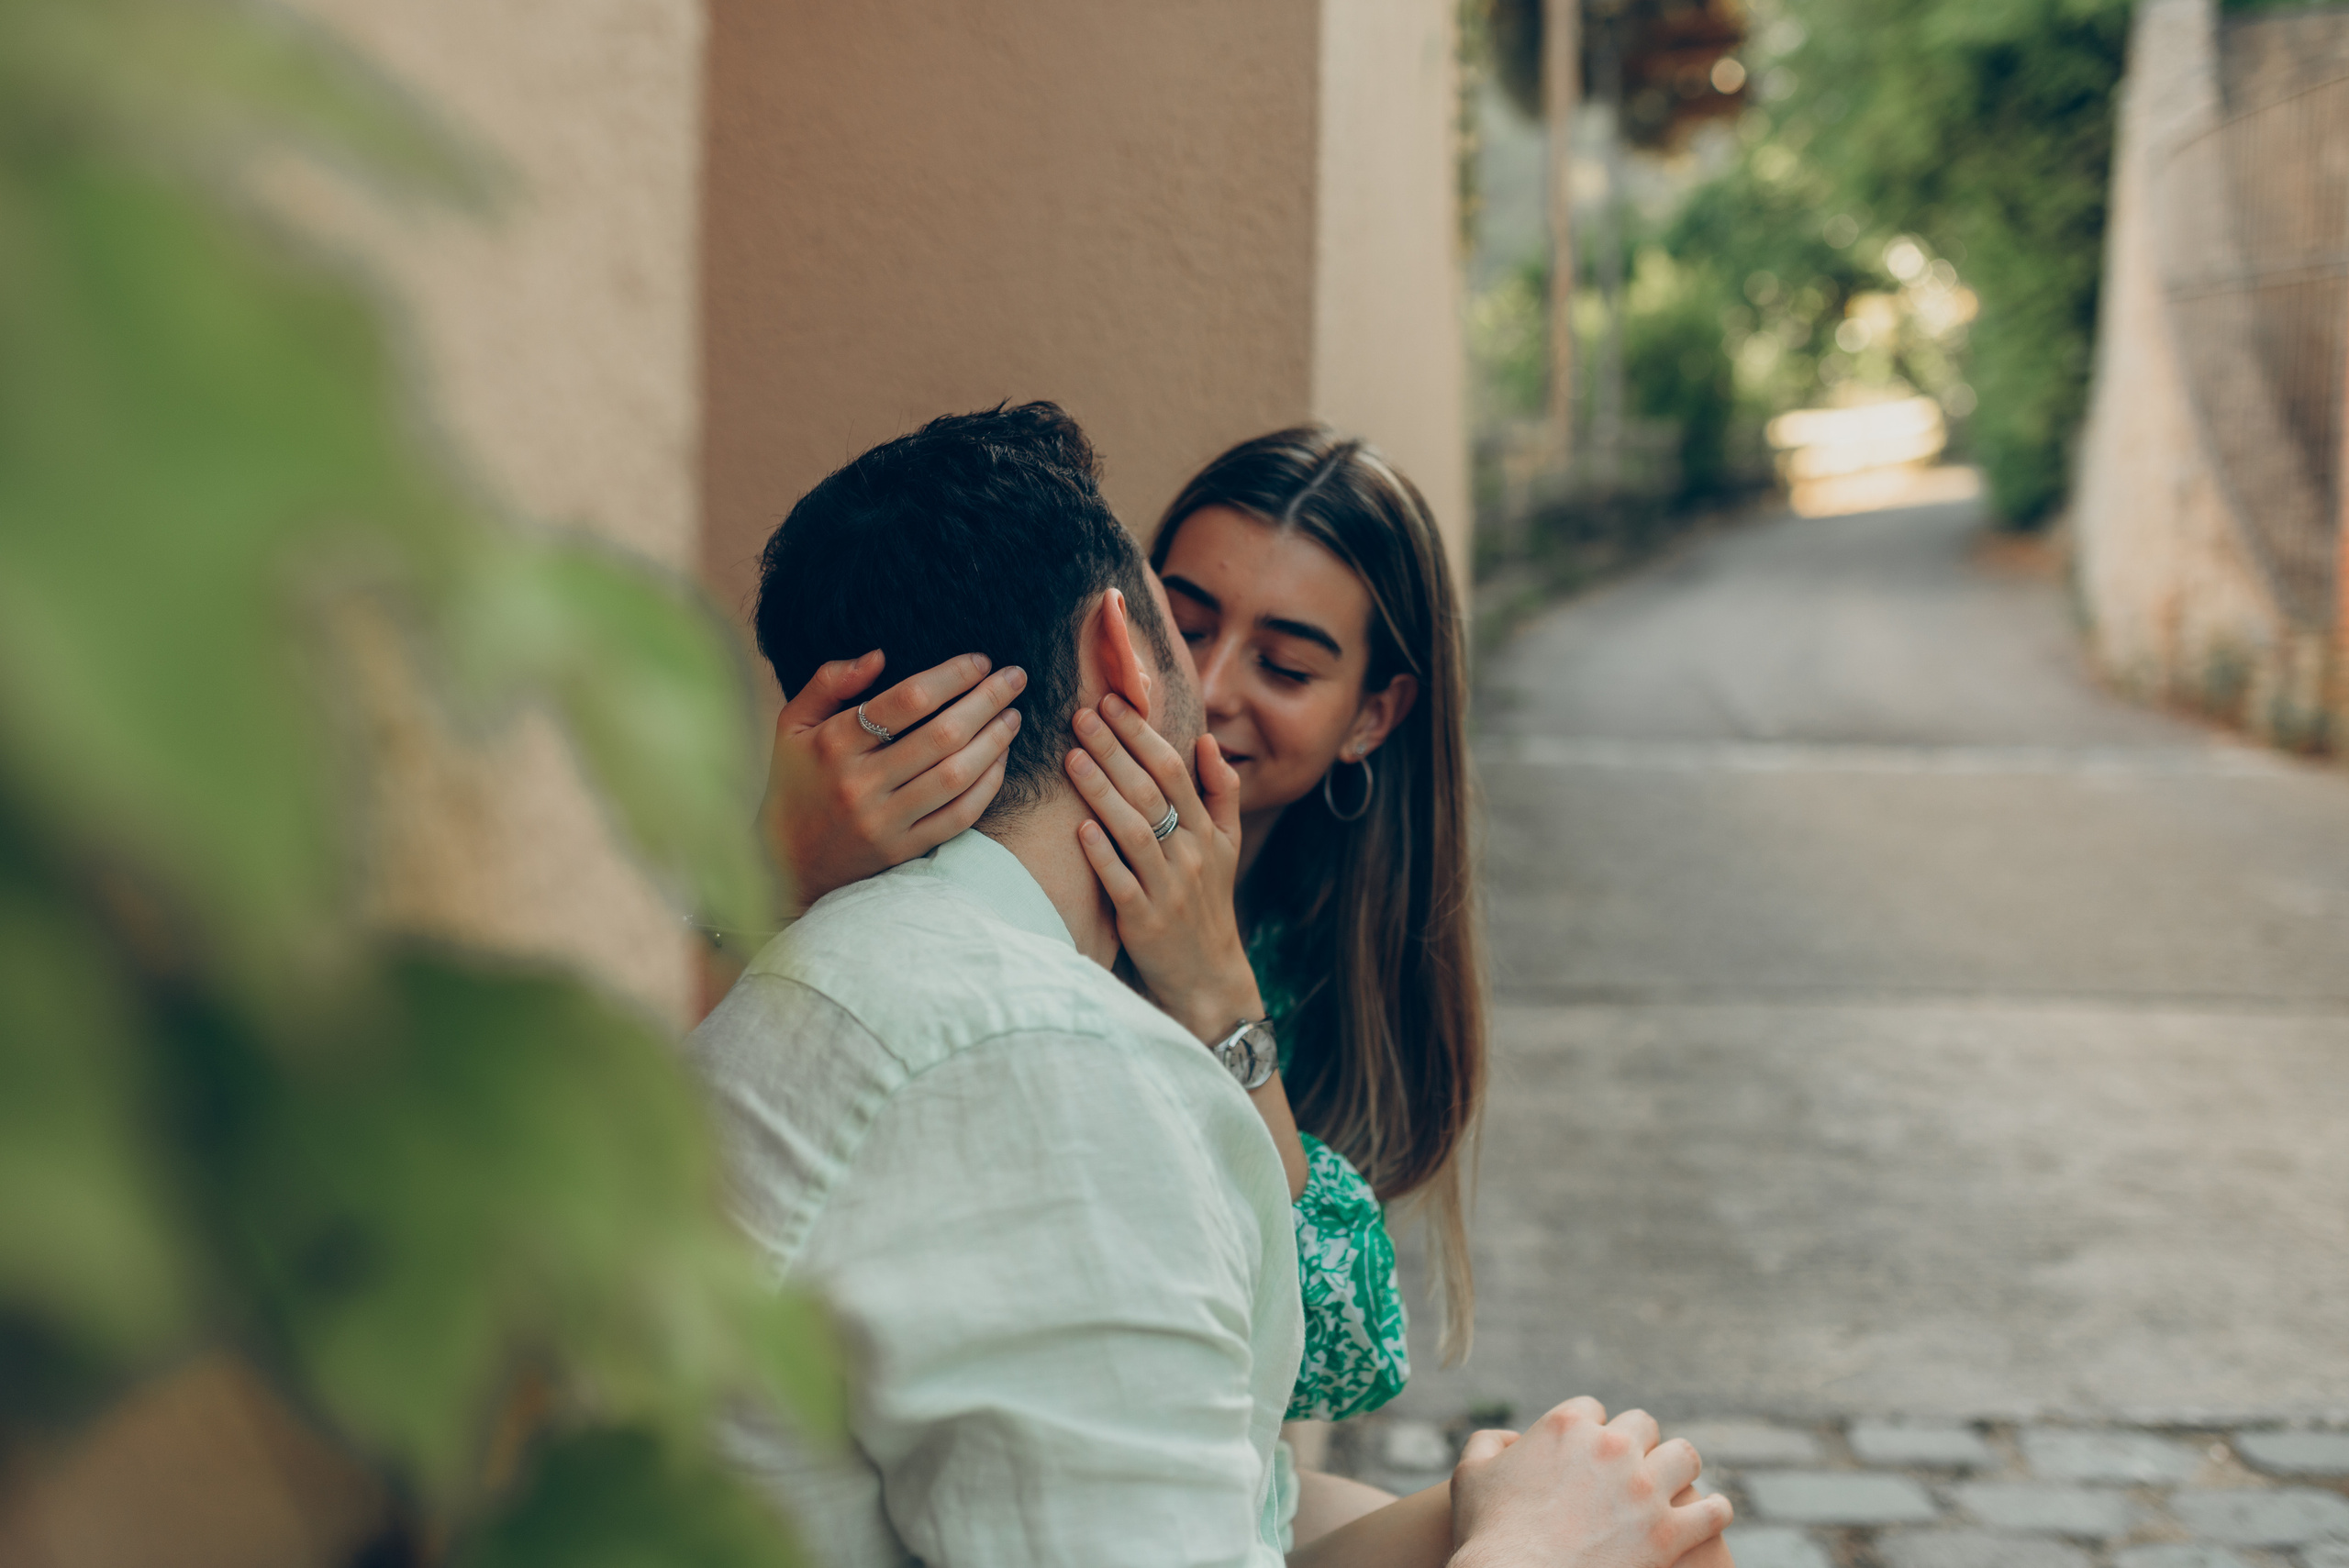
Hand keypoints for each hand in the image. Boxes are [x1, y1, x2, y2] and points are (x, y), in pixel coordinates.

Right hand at [761, 650, 1024, 911]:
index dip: (951, 676)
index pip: (907, 700)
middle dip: (987, 700)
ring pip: (957, 776)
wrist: (784, 861)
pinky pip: (959, 816)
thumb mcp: (793, 724)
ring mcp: (885, 821)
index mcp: (834, 744)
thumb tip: (879, 656)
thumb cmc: (795, 780)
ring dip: (995, 741)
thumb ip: (829, 681)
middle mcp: (861, 784)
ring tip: (1013, 715)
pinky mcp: (903, 850)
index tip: (980, 660)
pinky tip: (1000, 758)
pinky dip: (988, 785)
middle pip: (942, 735)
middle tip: (1015, 677)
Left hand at [1063, 692, 1258, 1042]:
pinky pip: (1122, 882)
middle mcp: (1191, 853)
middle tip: (1082, 715)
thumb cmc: (1208, 903)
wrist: (1209, 976)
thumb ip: (1221, 791)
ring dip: (1103, 791)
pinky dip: (1103, 855)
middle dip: (1115, 749)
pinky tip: (1081, 828)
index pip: (1174, 770)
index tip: (1112, 702)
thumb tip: (1206, 740)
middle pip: (1151, 791)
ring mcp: (1169, 887)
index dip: (1142, 734)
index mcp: (1207, 830)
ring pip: (1135, 830)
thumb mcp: (1227, 846)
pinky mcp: (1146, 921)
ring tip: (1072, 758)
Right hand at [1450, 1399, 1730, 1567]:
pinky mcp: (1669, 1533)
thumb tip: (1512, 1439)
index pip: (1593, 1409)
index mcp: (1566, 1426)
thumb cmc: (1488, 1537)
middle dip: (1637, 1445)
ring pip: (1684, 1456)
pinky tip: (1707, 1515)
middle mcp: (1611, 1447)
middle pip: (1642, 1425)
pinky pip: (1713, 1510)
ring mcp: (1644, 1490)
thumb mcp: (1470, 1476)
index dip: (1591, 1431)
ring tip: (1676, 1485)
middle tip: (1633, 1469)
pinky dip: (1712, 1511)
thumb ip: (1489, 1443)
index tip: (1590, 1452)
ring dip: (1678, 1468)